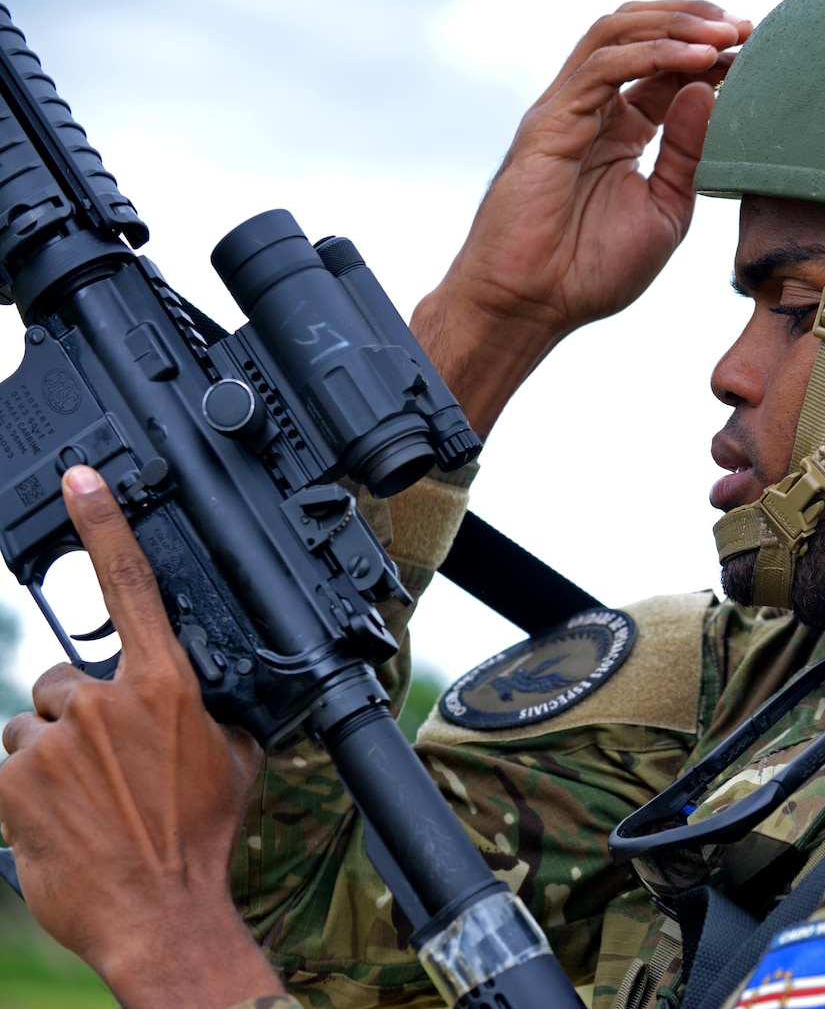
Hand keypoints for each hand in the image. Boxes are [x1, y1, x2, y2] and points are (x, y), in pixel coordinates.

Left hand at [0, 466, 281, 1006]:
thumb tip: (206, 692)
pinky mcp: (10, 784)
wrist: (162, 912)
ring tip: (84, 804)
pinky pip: (7, 768)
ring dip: (48, 757)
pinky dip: (25, 792)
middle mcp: (105, 702)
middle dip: (78, 717)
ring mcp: (53, 742)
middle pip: (66, 680)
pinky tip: (58, 821)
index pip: (133, 586)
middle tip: (106, 770)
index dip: (104, 525)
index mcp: (167, 686)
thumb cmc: (201, 837)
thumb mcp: (234, 759)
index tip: (80, 479)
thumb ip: (210, 709)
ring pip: (31, 726)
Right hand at [413, 0, 750, 435]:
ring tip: (727, 32)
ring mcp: (568, 109)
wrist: (533, 306)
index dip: (711, 54)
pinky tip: (697, 60)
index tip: (758, 53)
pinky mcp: (550, 120)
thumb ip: (688, 153)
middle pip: (640, 32)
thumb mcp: (665, 209)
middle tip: (748, 28)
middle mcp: (592, 110)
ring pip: (618, 32)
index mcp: (620, 130)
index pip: (666, 68)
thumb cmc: (591, 270)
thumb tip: (710, 91)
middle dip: (696, 21)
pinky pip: (602, 66)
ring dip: (676, 24)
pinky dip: (653, 54)